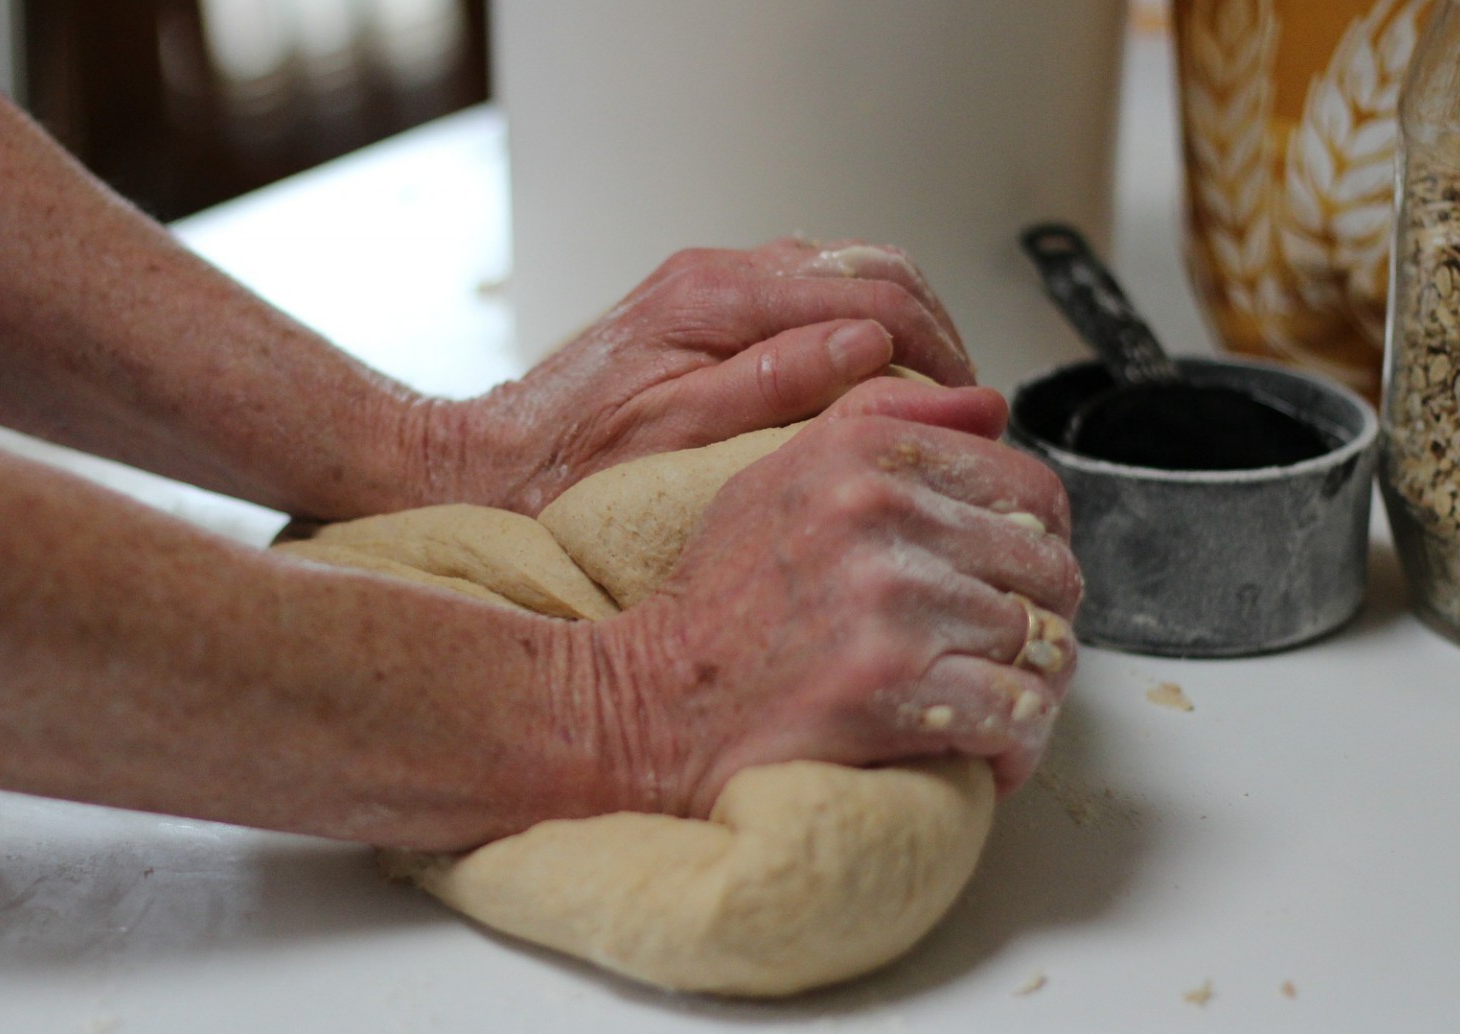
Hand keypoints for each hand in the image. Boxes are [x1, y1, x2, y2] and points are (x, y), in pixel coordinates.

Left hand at [433, 238, 972, 514]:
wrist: (491, 463)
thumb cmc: (569, 470)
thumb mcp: (681, 442)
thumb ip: (778, 385)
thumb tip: (871, 350)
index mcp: (715, 301)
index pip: (873, 295)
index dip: (939, 349)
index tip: (969, 404)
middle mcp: (715, 277)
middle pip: (870, 268)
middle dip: (931, 328)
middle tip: (958, 399)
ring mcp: (709, 285)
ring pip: (843, 273)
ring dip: (896, 325)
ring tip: (921, 393)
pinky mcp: (701, 305)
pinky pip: (804, 294)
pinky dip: (850, 327)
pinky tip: (859, 380)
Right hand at [576, 378, 1080, 815]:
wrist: (654, 700)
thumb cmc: (717, 602)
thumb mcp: (779, 475)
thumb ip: (882, 422)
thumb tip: (991, 406)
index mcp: (864, 455)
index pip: (1031, 489)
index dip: (1037, 545)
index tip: (1010, 582)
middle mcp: (880, 515)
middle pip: (1049, 570)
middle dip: (1038, 620)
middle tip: (997, 653)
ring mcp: (890, 604)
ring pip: (1042, 646)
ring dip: (1025, 688)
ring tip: (984, 704)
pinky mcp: (892, 688)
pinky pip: (1017, 713)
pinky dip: (1014, 745)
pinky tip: (984, 751)